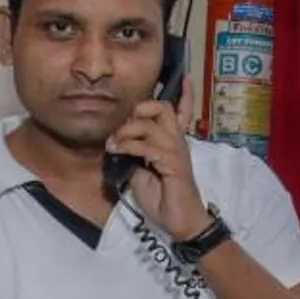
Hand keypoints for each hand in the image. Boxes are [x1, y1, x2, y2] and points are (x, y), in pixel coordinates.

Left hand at [106, 100, 211, 241]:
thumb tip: (120, 143)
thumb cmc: (163, 198)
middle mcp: (177, 142)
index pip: (183, 112)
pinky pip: (148, 146)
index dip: (185, 94)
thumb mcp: (141, 173)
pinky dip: (129, 146)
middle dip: (139, 110)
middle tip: (122, 129)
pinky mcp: (173, 164)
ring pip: (152, 124)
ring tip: (114, 145)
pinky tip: (120, 152)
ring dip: (127, 131)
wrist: (180, 221)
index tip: (185, 76)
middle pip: (162, 108)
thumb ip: (134, 154)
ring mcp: (176, 152)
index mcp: (173, 142)